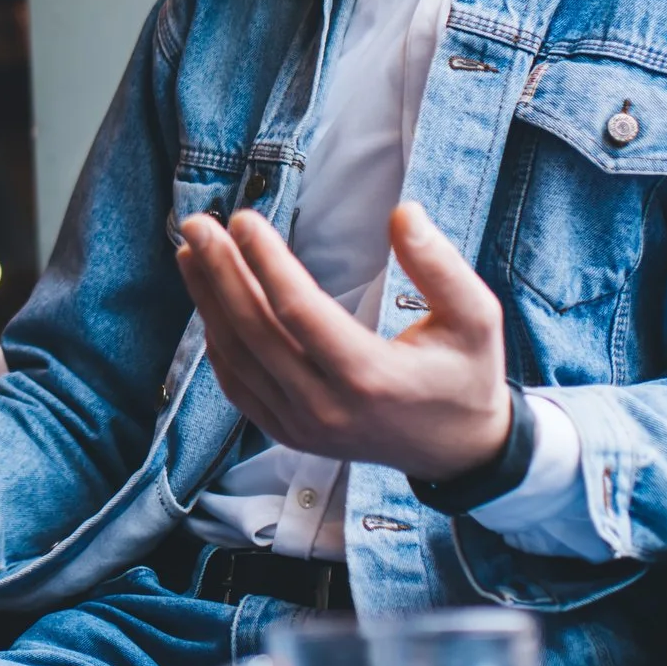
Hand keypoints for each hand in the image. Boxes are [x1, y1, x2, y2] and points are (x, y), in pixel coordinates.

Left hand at [175, 201, 509, 480]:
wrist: (458, 452)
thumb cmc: (465, 375)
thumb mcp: (476, 317)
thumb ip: (440, 265)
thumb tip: (403, 213)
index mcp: (372, 379)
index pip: (300, 313)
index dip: (266, 262)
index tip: (242, 218)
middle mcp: (327, 409)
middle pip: (255, 332)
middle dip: (220, 271)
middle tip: (195, 224)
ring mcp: (302, 427)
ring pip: (238, 357)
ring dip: (208, 301)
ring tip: (190, 251)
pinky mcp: (287, 434)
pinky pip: (238, 385)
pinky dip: (217, 341)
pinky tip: (207, 301)